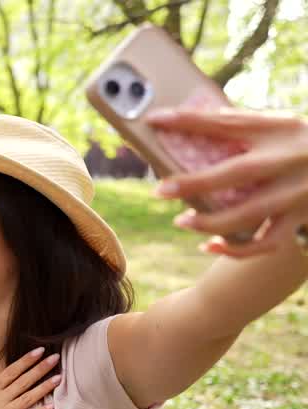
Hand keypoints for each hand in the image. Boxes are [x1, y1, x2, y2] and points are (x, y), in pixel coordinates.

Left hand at [148, 108, 307, 257]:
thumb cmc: (305, 144)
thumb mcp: (285, 125)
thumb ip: (247, 126)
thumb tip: (196, 121)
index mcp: (282, 130)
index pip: (229, 123)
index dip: (191, 121)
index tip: (155, 119)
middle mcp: (290, 160)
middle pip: (238, 172)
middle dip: (196, 183)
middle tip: (161, 190)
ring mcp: (297, 193)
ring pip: (249, 214)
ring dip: (211, 222)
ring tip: (182, 222)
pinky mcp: (301, 220)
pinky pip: (264, 243)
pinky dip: (235, 250)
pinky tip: (209, 246)